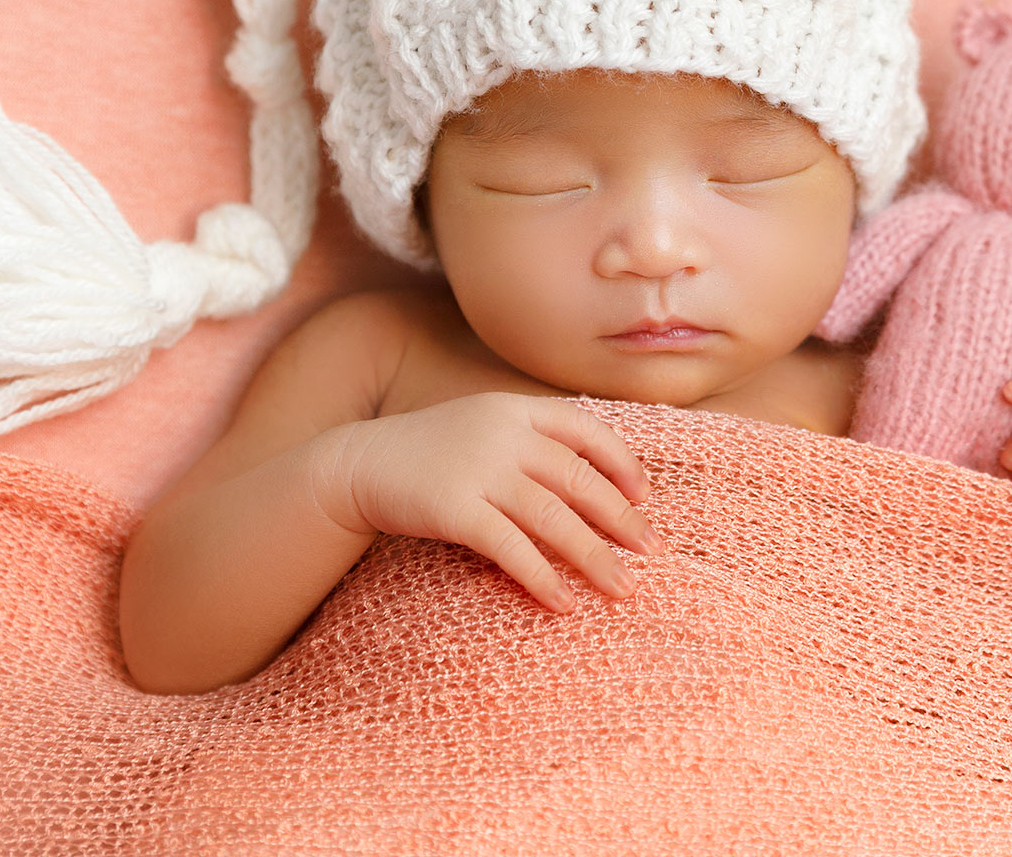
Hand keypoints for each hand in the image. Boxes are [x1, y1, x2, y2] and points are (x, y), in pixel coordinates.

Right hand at [323, 393, 666, 612]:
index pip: (586, 429)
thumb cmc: (430, 453)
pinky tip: (564, 602)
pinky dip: (543, 577)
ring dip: (594, 557)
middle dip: (622, 518)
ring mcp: (480, 470)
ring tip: (622, 588)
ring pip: (554, 518)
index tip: (644, 497)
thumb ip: (529, 440)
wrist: (358, 464)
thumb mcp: (482, 425)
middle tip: (653, 552)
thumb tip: (591, 479)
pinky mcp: (456, 509)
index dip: (622, 463)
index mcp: (515, 409)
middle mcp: (504, 434)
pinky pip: (512, 549)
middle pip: (580, 479)